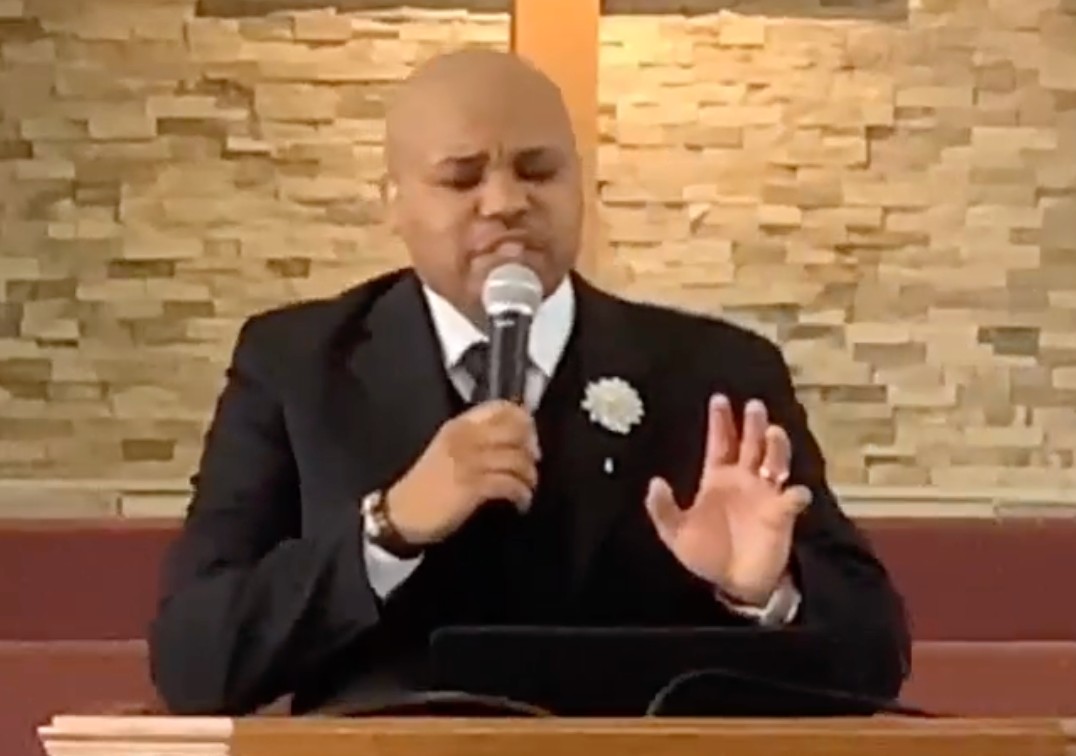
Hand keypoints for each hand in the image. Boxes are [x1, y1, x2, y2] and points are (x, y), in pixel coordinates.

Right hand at [385, 400, 539, 544]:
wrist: (401, 513)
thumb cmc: (427, 484)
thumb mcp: (447, 450)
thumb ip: (475, 439)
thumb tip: (515, 439)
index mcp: (459, 425)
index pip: (501, 408)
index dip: (523, 420)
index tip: (529, 437)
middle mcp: (465, 438)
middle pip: (515, 430)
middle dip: (531, 447)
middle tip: (533, 463)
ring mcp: (469, 462)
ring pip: (517, 459)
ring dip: (529, 476)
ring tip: (527, 487)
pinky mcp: (472, 486)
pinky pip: (510, 484)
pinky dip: (522, 494)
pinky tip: (521, 503)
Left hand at [645, 394, 811, 606]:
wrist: (734, 584)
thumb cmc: (706, 554)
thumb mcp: (675, 534)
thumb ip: (663, 509)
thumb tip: (655, 483)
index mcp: (717, 479)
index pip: (720, 443)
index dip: (720, 422)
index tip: (719, 399)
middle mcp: (744, 480)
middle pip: (750, 444)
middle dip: (752, 424)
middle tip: (753, 405)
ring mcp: (765, 495)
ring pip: (775, 462)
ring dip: (776, 447)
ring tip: (773, 432)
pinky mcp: (781, 515)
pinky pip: (792, 499)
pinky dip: (795, 494)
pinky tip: (793, 492)